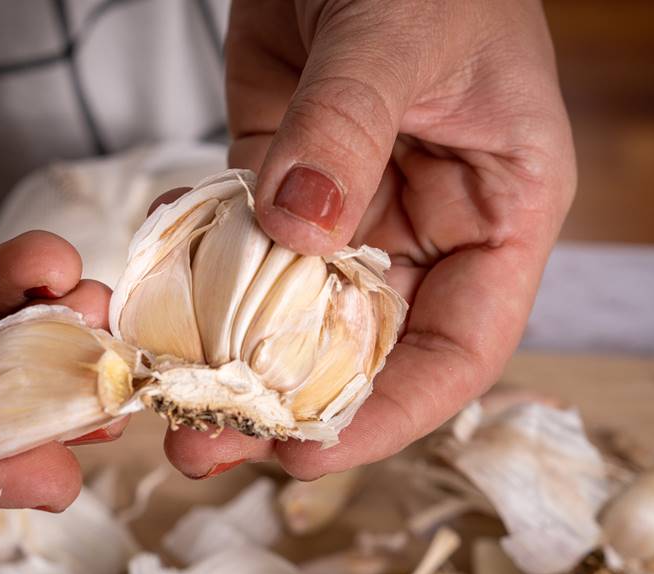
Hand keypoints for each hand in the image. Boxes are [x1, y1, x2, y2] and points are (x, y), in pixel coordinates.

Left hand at [165, 0, 576, 478]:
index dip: (394, 413)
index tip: (311, 452)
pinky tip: (155, 299)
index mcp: (498, 212)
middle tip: (208, 442)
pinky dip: (197, 275)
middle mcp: (425, 224)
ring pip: (293, 309)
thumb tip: (298, 230)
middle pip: (366, 346)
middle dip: (292, 404)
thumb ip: (347, 130)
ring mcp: (347, 206)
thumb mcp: (399, 36)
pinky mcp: (279, 176)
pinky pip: (239, 244)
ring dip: (231, 356)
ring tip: (167, 396)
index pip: (460, 347)